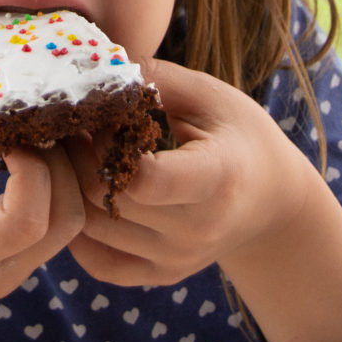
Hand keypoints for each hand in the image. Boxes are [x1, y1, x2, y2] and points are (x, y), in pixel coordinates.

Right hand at [0, 117, 84, 334]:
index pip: (27, 220)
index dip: (31, 167)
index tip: (3, 134)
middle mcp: (2, 272)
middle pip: (66, 217)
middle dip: (59, 161)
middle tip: (26, 125)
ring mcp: (19, 272)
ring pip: (73, 220)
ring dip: (65, 171)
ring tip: (30, 135)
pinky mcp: (26, 263)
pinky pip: (62, 222)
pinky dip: (58, 183)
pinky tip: (29, 155)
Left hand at [65, 58, 314, 286]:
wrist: (273, 200)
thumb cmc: (238, 134)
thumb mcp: (208, 94)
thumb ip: (152, 78)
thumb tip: (94, 66)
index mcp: (217, 178)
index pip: (143, 179)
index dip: (107, 144)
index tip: (103, 117)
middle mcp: (197, 229)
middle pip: (106, 200)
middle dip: (76, 157)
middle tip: (68, 127)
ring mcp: (178, 259)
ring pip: (91, 229)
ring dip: (68, 187)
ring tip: (71, 153)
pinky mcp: (161, 275)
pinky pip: (98, 263)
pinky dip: (76, 229)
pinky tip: (78, 193)